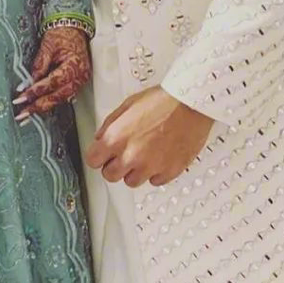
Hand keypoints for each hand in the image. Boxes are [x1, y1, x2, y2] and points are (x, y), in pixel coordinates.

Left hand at [12, 27, 90, 121]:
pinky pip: (64, 95)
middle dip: (39, 105)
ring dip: (44, 106)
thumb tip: (27, 84)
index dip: (36, 91)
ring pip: (61, 99)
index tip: (22, 97)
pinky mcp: (77, 82)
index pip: (53, 82)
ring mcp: (80, 81)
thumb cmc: (62, 33)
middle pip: (58, 96)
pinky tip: (39, 106)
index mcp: (74, 65)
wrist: (74, 27)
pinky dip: (51, 100)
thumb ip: (39, 66)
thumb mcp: (47, 46)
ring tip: (28, 113)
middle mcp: (80, 76)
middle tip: (23, 113)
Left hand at [84, 86, 213, 187]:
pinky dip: (155, 172)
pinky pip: (154, 181)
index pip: (92, 161)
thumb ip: (110, 125)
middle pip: (110, 176)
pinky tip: (159, 156)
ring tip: (144, 154)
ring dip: (134, 171)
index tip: (103, 154)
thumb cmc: (162, 101)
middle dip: (114, 165)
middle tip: (123, 154)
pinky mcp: (168, 173)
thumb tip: (101, 138)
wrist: (190, 104)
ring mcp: (150, 167)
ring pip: (131, 182)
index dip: (98, 156)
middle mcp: (131, 157)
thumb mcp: (128, 105)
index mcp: (116, 138)